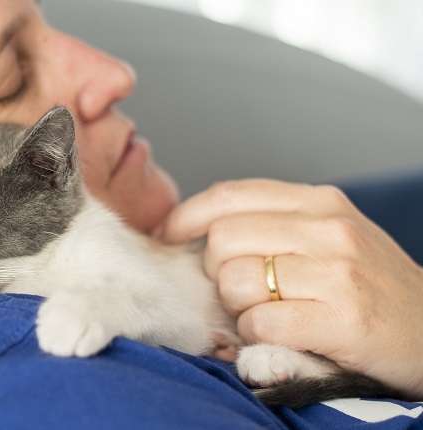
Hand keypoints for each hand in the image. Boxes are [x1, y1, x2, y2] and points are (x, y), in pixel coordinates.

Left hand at [159, 178, 422, 397]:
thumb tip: (199, 226)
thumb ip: (272, 221)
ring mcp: (337, 273)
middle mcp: (328, 228)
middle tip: (240, 289)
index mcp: (319, 201)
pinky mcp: (342, 319)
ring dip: (237, 306)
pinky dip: (256, 333)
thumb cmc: (369, 285)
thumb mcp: (328, 234)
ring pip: (235, 280)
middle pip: (222, 239)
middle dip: (215, 270)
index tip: (171, 237)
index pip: (228, 195)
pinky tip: (279, 332)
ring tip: (266, 311)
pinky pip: (260, 322)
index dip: (186, 218)